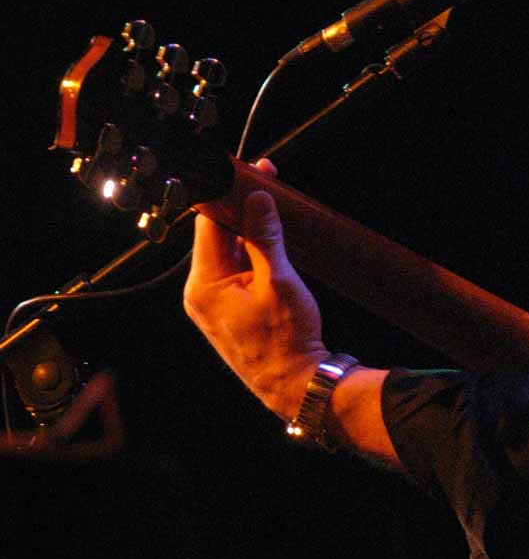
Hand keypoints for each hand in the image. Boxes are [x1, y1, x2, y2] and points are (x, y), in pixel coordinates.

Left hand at [184, 161, 326, 418]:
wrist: (297, 385)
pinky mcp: (230, 311)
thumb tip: (258, 198)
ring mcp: (214, 304)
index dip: (231, 195)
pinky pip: (236, 272)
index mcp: (204, 285)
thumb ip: (265, 236)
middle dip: (242, 210)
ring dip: (250, 232)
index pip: (210, 224)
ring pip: (229, 254)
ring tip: (275, 210)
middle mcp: (201, 294)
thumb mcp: (278, 280)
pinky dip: (252, 254)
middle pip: (217, 237)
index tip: (250, 173)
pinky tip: (272, 242)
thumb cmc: (287, 340)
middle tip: (268, 183)